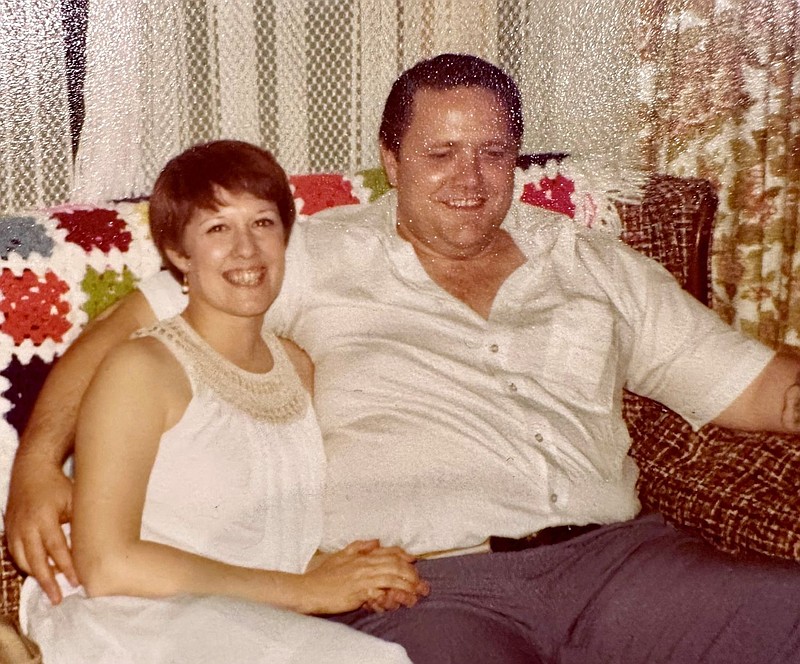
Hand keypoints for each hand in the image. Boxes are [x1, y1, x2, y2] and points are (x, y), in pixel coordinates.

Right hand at [4, 456, 77, 603]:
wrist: (31, 470)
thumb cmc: (58, 485)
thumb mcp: (74, 499)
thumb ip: (80, 521)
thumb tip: (95, 545)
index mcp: (44, 518)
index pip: (57, 548)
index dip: (66, 567)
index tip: (77, 581)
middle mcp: (26, 526)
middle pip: (36, 561)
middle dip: (47, 582)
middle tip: (58, 599)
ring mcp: (15, 530)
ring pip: (23, 561)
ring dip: (37, 576)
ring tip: (52, 588)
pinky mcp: (10, 531)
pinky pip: (16, 555)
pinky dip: (28, 566)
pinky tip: (40, 572)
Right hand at [300, 540, 426, 614]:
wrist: (308, 590)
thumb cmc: (322, 575)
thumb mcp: (340, 555)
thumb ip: (358, 547)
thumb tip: (376, 541)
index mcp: (360, 556)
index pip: (388, 552)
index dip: (403, 555)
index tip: (414, 560)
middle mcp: (363, 564)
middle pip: (394, 564)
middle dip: (410, 572)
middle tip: (420, 582)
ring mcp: (362, 578)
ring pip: (391, 577)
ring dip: (406, 584)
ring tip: (416, 592)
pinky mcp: (359, 592)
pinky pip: (380, 592)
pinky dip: (392, 595)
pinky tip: (400, 600)